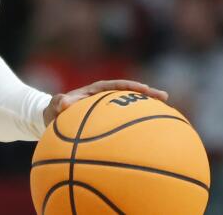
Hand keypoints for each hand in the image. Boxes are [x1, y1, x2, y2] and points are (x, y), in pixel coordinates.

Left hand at [42, 79, 168, 126]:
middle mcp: (105, 98)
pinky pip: (126, 122)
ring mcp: (109, 110)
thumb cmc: (54, 112)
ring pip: (131, 108)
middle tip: (165, 97)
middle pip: (129, 94)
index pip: (115, 85)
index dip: (130, 86)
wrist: (53, 121)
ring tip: (169, 114)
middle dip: (147, 94)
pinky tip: (152, 137)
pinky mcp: (109, 121)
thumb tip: (63, 102)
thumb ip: (58, 103)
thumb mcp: (54, 106)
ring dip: (147, 110)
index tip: (143, 89)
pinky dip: (138, 126)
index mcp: (95, 90)